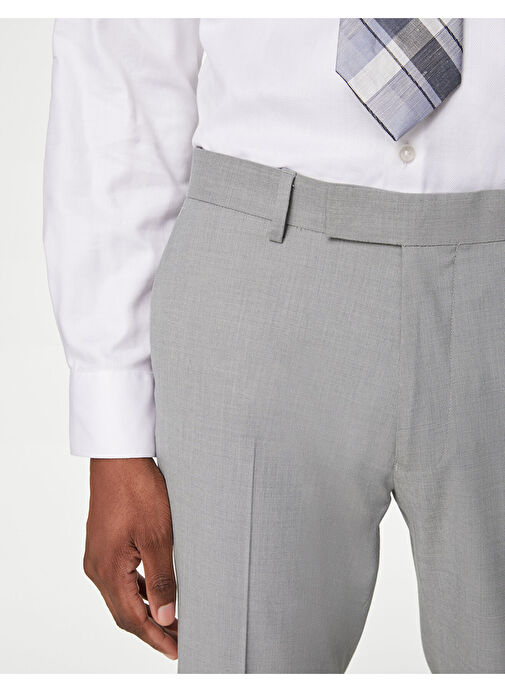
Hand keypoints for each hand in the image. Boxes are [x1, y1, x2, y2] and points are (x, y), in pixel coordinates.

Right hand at [83, 457, 176, 658]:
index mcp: (108, 570)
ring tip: (172, 620)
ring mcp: (98, 556)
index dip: (156, 638)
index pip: (133, 619)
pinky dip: (138, 591)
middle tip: (180, 639)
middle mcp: (97, 568)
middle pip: (125, 612)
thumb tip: (166, 618)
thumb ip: (163, 579)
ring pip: (122, 596)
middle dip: (153, 629)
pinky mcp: (103, 545)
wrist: (120, 458)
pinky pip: (119, 579)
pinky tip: (155, 590)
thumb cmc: (138, 490)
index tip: (178, 649)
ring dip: (146, 611)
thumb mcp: (159, 536)